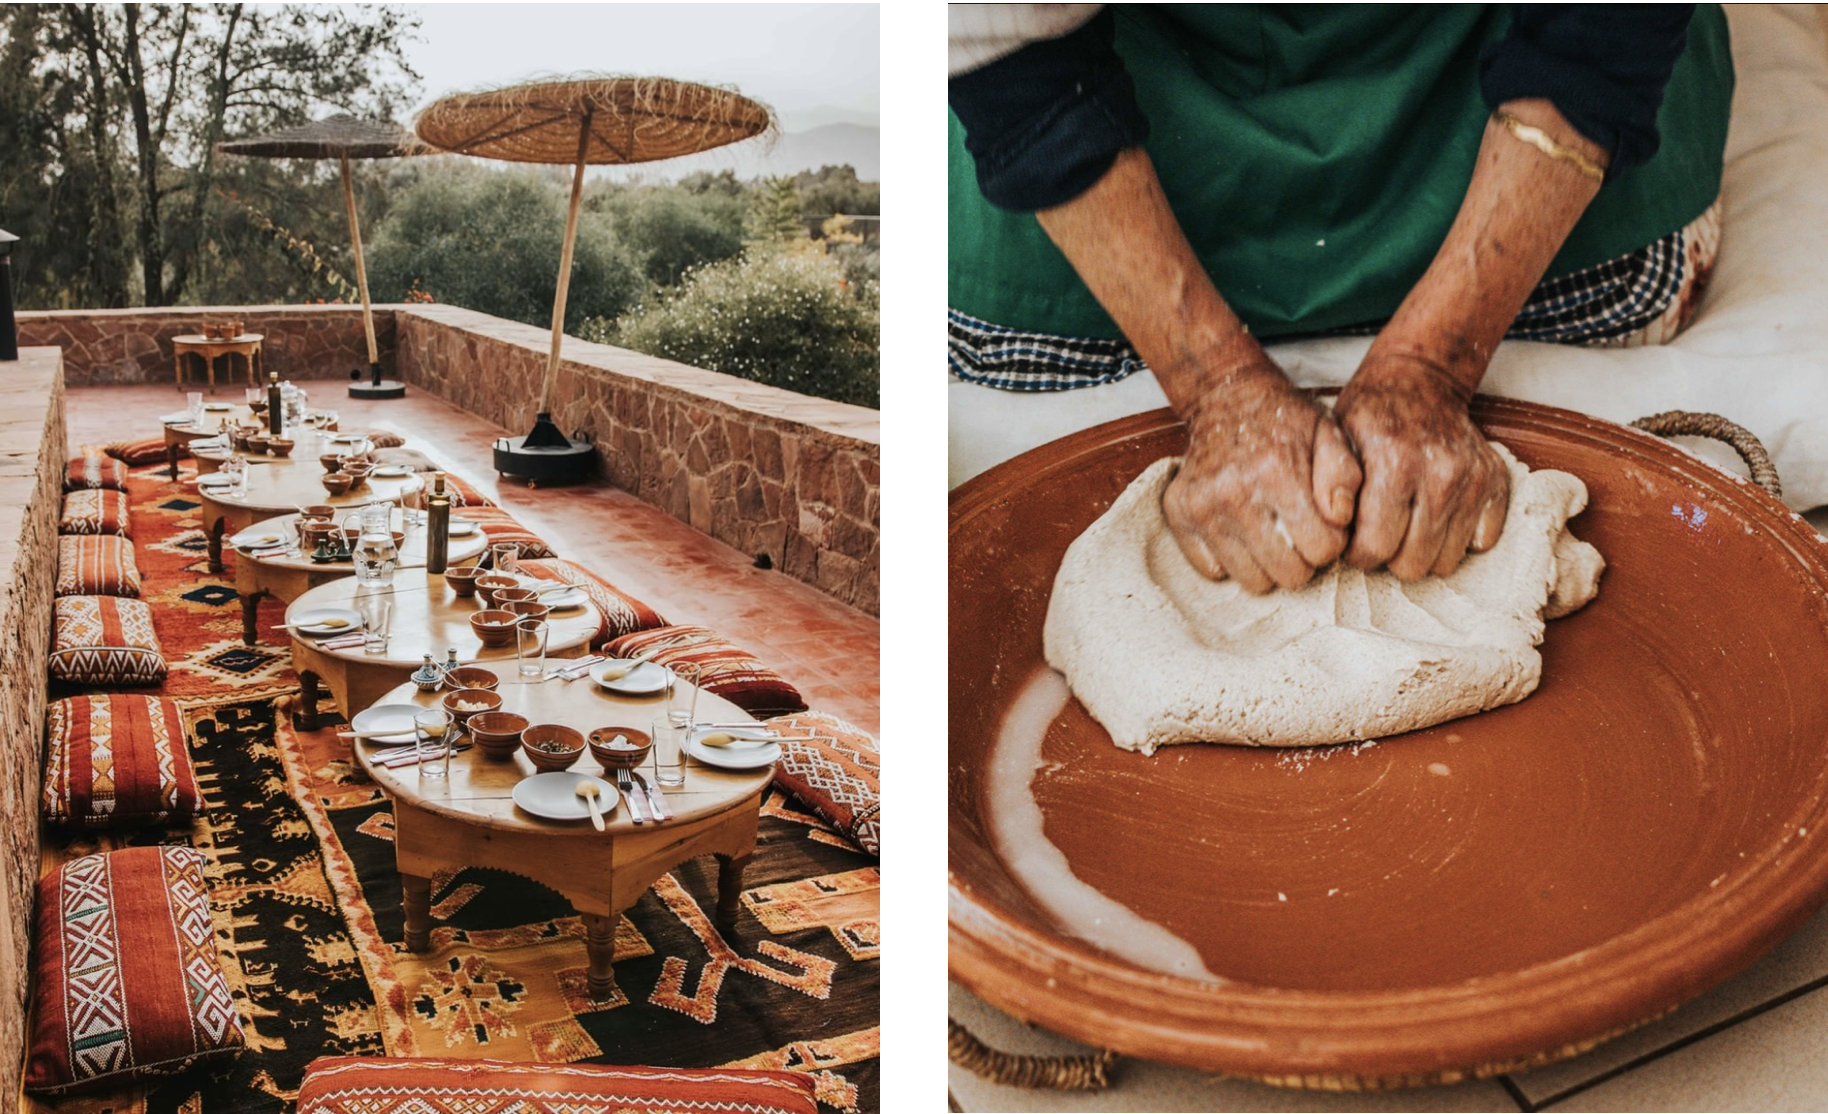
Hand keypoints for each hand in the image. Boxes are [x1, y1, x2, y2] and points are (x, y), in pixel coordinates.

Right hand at [1165, 358, 1361, 592]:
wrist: (1225, 398)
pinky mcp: (1179, 516)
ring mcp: (1202, 508)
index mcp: (1277, 473)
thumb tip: (1339, 520)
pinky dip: (1231, 559)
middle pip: (1288, 574)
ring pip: (1252, 581)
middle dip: (1302, 559)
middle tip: (1298, 533)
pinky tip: (1240, 531)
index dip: (1331, 541)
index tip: (1324, 524)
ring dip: (1268, 563)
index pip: (1322, 550)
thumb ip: (1345, 476)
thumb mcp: (1329, 434)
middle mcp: (1234, 493)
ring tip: (1271, 533)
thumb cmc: (1285, 421)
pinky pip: (1213, 571)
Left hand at [1332, 354, 1509, 579]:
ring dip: (1423, 551)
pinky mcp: (1497, 483)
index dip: (1358, 554)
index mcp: (1394, 465)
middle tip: (1381, 531)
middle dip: (1390, 556)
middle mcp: (1440, 475)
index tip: (1354, 541)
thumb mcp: (1333, 441)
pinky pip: (1480, 542)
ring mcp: (1474, 480)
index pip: (1375, 548)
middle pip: (1413, 564)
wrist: (1420, 382)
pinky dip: (1458, 536)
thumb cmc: (1370, 418)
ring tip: (1407, 522)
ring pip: (1446, 561)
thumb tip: (1337, 525)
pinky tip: (1437, 513)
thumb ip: (1328, 486)